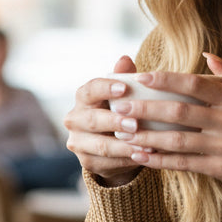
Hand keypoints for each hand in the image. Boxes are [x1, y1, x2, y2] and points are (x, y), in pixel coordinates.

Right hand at [64, 55, 143, 186]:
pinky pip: (107, 162)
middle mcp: (74, 119)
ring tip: (146, 145)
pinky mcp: (86, 162)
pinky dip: (127, 160)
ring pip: (101, 145)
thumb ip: (124, 77)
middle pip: (92, 120)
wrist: (114, 143)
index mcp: (83, 97)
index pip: (90, 90)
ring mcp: (78, 142)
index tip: (124, 88)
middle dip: (115, 122)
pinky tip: (144, 157)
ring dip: (124, 146)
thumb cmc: (120, 110)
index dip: (106, 88)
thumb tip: (125, 59)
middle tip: (136, 123)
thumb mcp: (124, 94)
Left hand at [112, 53, 221, 191]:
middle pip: (180, 112)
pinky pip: (185, 164)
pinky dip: (161, 160)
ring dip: (148, 136)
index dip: (167, 80)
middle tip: (120, 107)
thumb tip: (207, 56)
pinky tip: (141, 156)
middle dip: (147, 109)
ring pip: (178, 140)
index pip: (196, 85)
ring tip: (123, 133)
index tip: (142, 77)